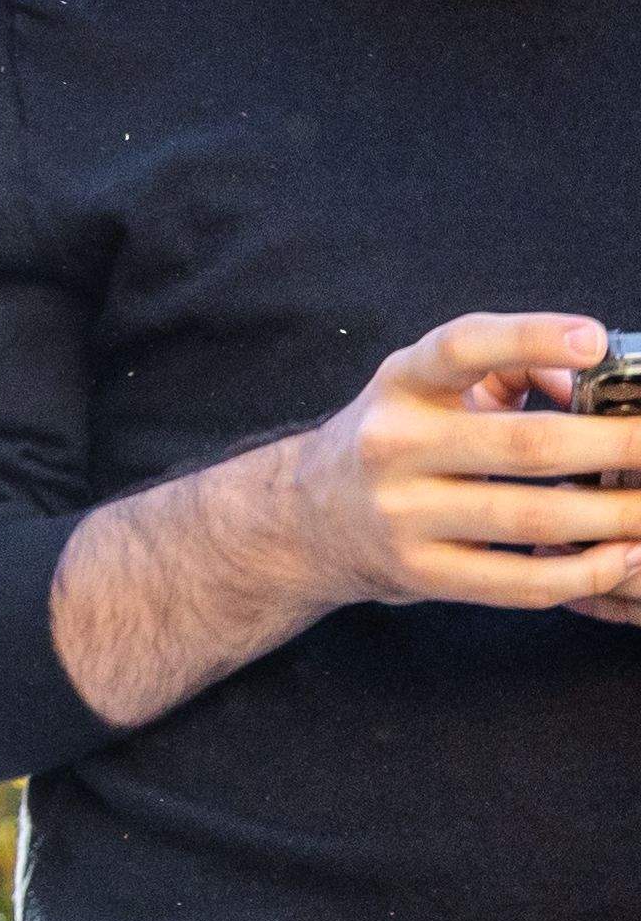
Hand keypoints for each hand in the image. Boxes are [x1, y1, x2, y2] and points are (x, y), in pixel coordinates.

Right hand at [272, 316, 640, 612]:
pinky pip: (522, 581)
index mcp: (401, 383)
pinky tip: (625, 555)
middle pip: (526, 444)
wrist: (311, 516)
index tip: (596, 340)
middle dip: (619, 447)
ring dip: (618, 516)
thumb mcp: (431, 389)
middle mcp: (392, 443)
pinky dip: (587, 571)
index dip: (529, 338)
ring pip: (535, 518)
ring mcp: (402, 514)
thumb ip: (510, 373)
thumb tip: (593, 386)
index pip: (461, 348)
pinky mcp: (422, 573)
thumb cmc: (401, 439)